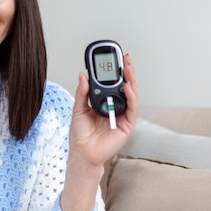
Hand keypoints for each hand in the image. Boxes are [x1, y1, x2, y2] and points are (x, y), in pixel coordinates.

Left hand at [60, 54, 137, 210]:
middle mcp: (116, 108)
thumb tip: (83, 75)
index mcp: (106, 103)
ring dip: (131, 80)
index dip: (116, 72)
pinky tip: (127, 87)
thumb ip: (83, 92)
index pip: (114, 84)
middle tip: (126, 59)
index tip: (115, 59)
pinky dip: (130, 97)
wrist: (82, 152)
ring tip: (128, 68)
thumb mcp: (79, 108)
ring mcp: (123, 116)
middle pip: (125, 87)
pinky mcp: (127, 125)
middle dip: (127, 72)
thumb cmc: (81, 134)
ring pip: (131, 95)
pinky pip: (131, 109)